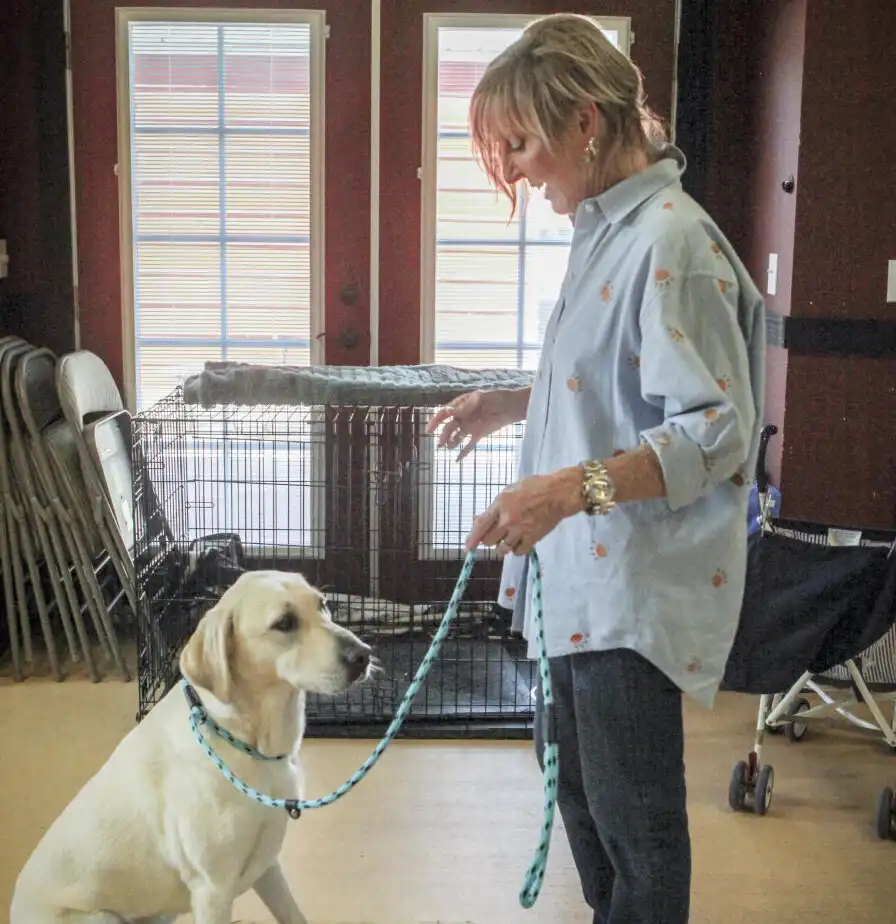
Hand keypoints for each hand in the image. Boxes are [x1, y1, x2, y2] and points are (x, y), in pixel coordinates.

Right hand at [427, 388, 525, 460]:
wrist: (513, 406)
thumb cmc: (497, 397)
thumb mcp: (481, 398)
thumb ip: (465, 406)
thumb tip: (449, 411)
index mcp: (460, 404)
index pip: (444, 413)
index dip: (435, 421)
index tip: (429, 429)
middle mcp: (462, 416)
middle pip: (449, 427)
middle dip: (443, 435)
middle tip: (440, 443)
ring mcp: (470, 426)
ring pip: (456, 437)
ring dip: (451, 443)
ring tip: (448, 448)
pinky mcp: (479, 434)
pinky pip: (469, 445)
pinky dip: (463, 452)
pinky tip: (456, 460)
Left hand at [466, 468, 583, 555]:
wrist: (558, 494)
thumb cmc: (535, 487)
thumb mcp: (510, 490)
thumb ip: (495, 506)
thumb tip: (479, 520)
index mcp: (501, 504)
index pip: (481, 524)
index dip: (472, 538)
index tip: (467, 547)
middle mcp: (508, 519)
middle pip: (489, 540)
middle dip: (489, 539)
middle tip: (496, 534)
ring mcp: (520, 530)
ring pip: (502, 548)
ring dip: (503, 545)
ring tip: (509, 537)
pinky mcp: (532, 538)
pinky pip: (517, 552)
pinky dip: (516, 549)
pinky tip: (519, 541)